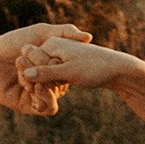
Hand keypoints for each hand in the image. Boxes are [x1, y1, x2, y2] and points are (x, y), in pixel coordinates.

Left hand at [0, 23, 92, 115]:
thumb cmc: (13, 42)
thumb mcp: (41, 32)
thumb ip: (64, 31)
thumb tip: (89, 37)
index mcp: (54, 65)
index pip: (69, 69)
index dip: (63, 64)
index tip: (54, 57)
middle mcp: (49, 79)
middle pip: (62, 84)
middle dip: (51, 76)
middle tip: (36, 67)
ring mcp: (40, 92)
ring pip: (56, 96)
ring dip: (47, 87)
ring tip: (32, 78)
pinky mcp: (30, 105)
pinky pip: (46, 107)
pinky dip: (44, 99)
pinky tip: (33, 88)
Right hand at [17, 36, 136, 91]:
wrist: (118, 68)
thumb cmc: (95, 68)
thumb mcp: (69, 72)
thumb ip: (47, 72)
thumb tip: (27, 74)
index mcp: (51, 43)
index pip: (30, 61)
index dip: (30, 78)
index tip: (33, 92)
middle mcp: (53, 46)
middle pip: (36, 66)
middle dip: (36, 82)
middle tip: (38, 100)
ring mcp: (60, 54)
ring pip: (45, 72)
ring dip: (45, 84)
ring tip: (45, 98)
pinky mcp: (66, 63)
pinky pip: (54, 74)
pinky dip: (53, 83)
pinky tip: (56, 93)